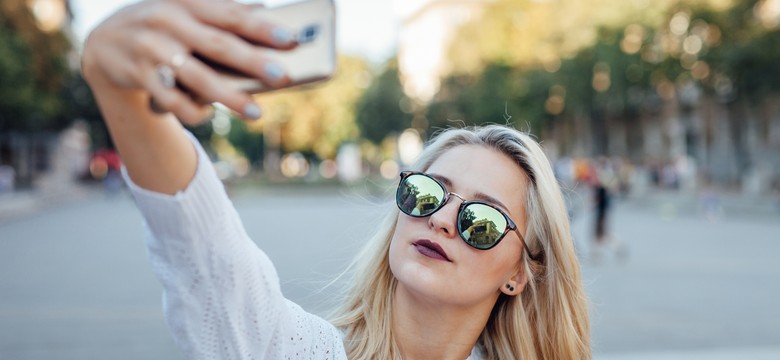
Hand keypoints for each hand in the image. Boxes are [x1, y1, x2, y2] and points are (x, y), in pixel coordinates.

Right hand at [81, 0, 297, 124]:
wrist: (105, 40)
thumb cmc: (165, 25)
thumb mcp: (187, 10)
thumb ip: (222, 13)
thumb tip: (266, 13)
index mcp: (186, 1)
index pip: (230, 15)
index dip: (261, 27)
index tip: (290, 40)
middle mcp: (168, 21)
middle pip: (217, 45)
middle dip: (252, 62)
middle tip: (282, 77)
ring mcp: (151, 48)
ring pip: (196, 77)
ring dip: (229, 97)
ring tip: (256, 113)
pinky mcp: (138, 74)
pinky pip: (171, 100)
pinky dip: (192, 110)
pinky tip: (207, 114)